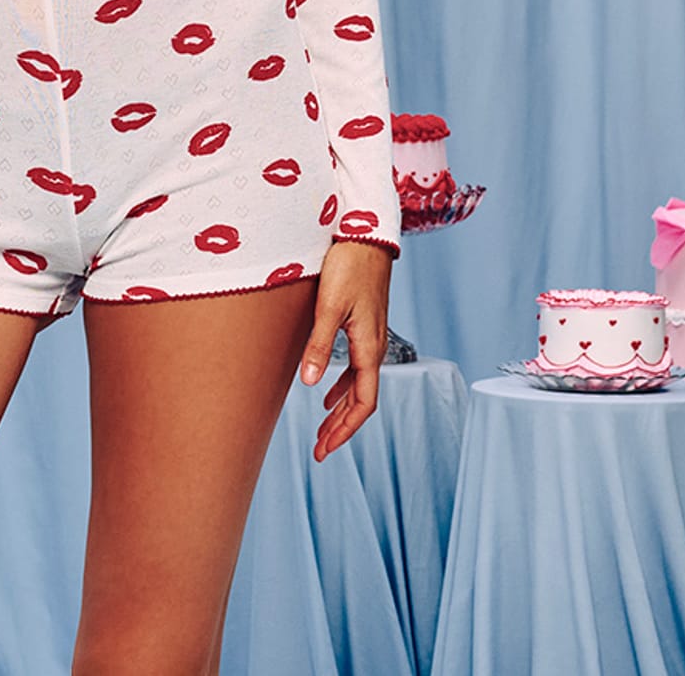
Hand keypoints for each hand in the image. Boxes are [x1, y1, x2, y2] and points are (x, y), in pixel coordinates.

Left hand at [299, 239, 391, 460]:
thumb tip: (310, 385)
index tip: (325, 449)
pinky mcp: (363, 324)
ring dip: (341, 408)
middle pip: (362, 400)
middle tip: (320, 449)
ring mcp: (370, 336)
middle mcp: (374, 347)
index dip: (345, 429)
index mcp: (369, 348)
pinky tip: (327, 388)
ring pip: (359, 384)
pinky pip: (356, 366)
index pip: (363, 403)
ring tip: (322, 427)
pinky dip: (343, 385)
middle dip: (341, 427)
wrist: (366, 234)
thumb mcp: (330, 307)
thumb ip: (320, 345)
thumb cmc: (349, 266)